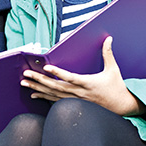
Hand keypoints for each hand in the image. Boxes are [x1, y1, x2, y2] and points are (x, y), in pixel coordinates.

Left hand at [19, 37, 143, 116]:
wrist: (121, 107)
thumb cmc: (117, 88)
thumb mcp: (113, 70)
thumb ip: (108, 54)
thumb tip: (108, 38)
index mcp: (88, 83)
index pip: (70, 77)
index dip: (57, 73)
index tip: (46, 67)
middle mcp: (79, 93)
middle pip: (55, 87)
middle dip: (39, 80)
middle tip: (26, 74)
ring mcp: (75, 100)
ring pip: (52, 94)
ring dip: (37, 88)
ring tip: (24, 83)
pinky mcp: (73, 104)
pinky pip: (55, 101)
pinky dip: (43, 97)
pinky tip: (33, 94)